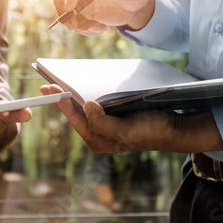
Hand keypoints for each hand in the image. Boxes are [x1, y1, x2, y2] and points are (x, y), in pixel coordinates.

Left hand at [40, 84, 222, 153]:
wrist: (175, 129)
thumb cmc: (152, 131)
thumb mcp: (126, 130)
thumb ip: (103, 123)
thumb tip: (85, 107)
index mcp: (98, 140)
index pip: (75, 119)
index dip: (61, 103)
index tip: (49, 89)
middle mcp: (99, 134)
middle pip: (76, 113)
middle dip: (62, 98)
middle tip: (48, 83)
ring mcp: (106, 125)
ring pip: (84, 108)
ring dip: (73, 95)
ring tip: (60, 82)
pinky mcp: (114, 116)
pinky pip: (96, 104)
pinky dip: (87, 94)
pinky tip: (82, 85)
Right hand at [54, 0, 154, 34]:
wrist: (135, 5)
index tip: (70, 8)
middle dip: (64, 14)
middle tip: (74, 27)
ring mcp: (80, 1)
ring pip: (68, 15)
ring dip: (81, 26)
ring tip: (101, 28)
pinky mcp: (82, 14)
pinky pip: (76, 25)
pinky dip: (86, 30)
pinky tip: (102, 28)